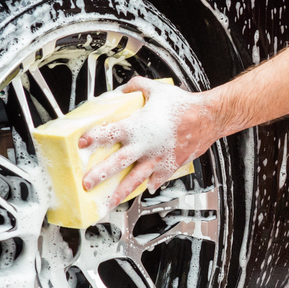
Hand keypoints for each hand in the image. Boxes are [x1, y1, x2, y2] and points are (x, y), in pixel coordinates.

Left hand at [79, 77, 219, 208]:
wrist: (207, 118)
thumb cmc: (183, 105)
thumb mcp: (156, 89)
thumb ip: (136, 87)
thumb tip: (124, 89)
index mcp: (137, 127)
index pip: (108, 133)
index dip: (93, 138)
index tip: (81, 143)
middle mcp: (144, 146)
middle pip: (116, 163)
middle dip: (99, 175)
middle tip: (87, 184)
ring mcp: (156, 159)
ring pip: (134, 179)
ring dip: (120, 191)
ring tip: (109, 201)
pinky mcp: (169, 166)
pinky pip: (157, 179)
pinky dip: (150, 185)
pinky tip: (145, 189)